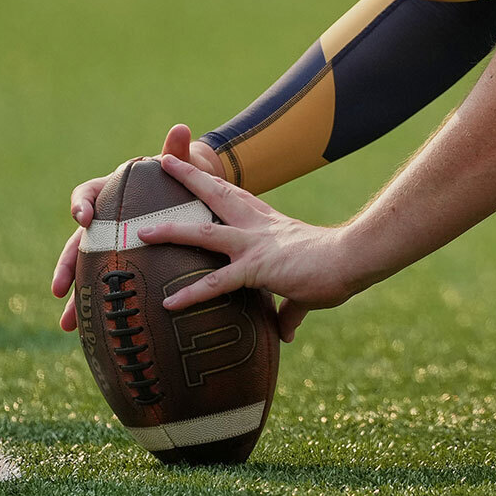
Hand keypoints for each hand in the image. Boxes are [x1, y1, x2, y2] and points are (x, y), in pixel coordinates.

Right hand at [52, 124, 223, 332]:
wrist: (198, 194)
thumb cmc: (187, 177)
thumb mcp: (185, 166)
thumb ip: (177, 152)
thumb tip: (180, 128)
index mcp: (115, 189)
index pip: (89, 192)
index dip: (81, 204)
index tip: (82, 217)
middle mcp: (106, 217)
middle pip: (77, 241)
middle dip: (65, 265)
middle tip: (58, 288)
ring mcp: (111, 241)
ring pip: (85, 268)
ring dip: (74, 296)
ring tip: (66, 322)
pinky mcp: (122, 260)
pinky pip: (103, 282)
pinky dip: (94, 304)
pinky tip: (85, 329)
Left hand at [134, 153, 356, 340]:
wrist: (354, 258)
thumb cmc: (337, 267)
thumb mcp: (306, 286)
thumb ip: (290, 310)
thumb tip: (285, 334)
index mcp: (270, 224)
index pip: (234, 197)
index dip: (211, 182)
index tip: (192, 166)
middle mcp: (258, 228)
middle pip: (217, 195)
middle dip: (190, 178)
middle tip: (163, 161)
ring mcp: (255, 246)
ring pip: (204, 234)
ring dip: (172, 231)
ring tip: (141, 233)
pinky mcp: (258, 268)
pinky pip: (217, 283)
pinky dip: (192, 294)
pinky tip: (169, 304)